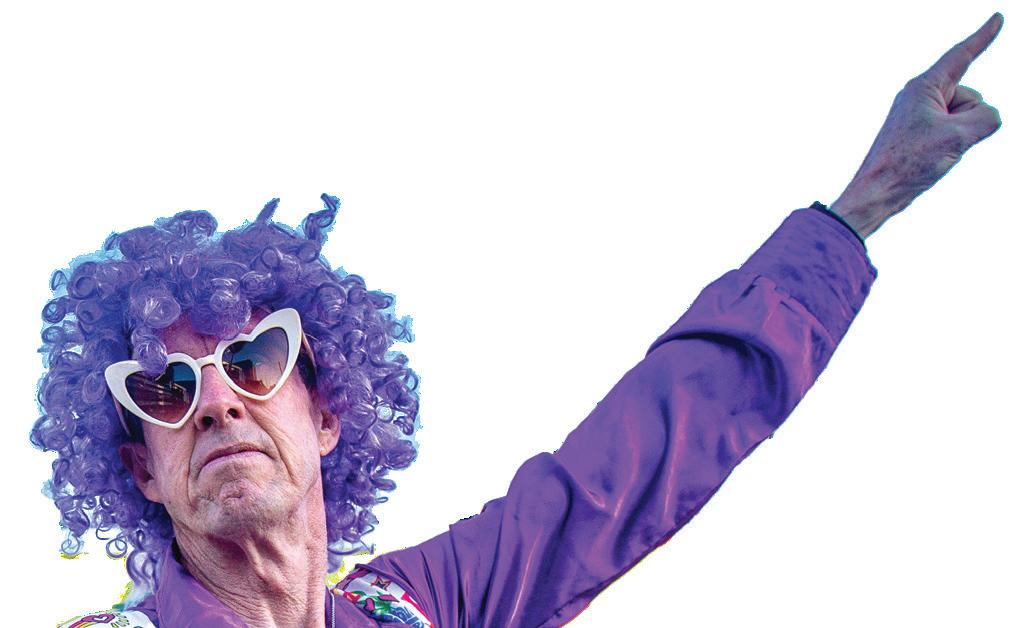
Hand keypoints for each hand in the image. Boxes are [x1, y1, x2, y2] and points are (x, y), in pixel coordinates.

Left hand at [830, 13, 1002, 239]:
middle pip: (971, 96)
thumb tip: (988, 118)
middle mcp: (920, 95)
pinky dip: (953, 144)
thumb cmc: (909, 162)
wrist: (877, 192)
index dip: (983, 36)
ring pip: (966, 117)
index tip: (997, 18)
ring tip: (930, 153)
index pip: (961, 55)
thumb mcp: (959, 136)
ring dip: (960, 136)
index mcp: (923, 86)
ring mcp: (920, 115)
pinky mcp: (920, 132)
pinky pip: (954, 131)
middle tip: (937, 144)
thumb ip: (987, 118)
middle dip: (969, 120)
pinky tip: (930, 159)